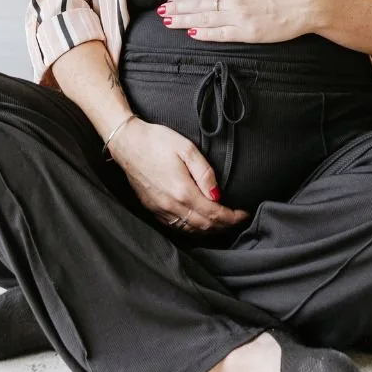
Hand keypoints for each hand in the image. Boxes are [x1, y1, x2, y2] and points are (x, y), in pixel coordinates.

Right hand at [109, 119, 248, 232]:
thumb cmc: (157, 141)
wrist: (127, 142)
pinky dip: (192, 229)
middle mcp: (172, 206)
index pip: (214, 214)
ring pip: (190, 230)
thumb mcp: (186, 148)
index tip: (244, 214)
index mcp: (183, 192)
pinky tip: (198, 223)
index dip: (232, 217)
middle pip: (204, 226)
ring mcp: (160, 209)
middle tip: (237, 220)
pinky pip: (176, 226)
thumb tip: (218, 194)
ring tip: (222, 223)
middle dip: (224, 226)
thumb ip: (204, 172)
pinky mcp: (152, 208)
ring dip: (209, 230)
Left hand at [160, 0, 315, 43]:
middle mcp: (233, 1)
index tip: (169, 1)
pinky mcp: (247, 33)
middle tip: (161, 12)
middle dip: (178, 9)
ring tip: (169, 22)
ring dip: (185, 21)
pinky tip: (192, 33)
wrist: (304, 5)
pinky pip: (221, 34)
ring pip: (206, 20)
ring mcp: (239, 18)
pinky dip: (205, 34)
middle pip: (199, 5)